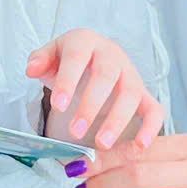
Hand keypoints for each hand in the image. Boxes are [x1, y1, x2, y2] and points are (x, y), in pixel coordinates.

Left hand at [25, 30, 165, 149]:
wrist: (92, 58)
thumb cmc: (67, 61)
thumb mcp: (50, 56)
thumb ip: (39, 60)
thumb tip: (31, 69)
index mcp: (85, 41)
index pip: (76, 58)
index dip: (68, 81)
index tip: (58, 107)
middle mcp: (112, 54)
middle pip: (106, 75)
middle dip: (91, 105)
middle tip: (76, 131)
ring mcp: (131, 73)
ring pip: (131, 93)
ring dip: (117, 120)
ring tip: (102, 145)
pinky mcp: (144, 93)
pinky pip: (154, 108)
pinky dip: (151, 127)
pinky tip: (140, 146)